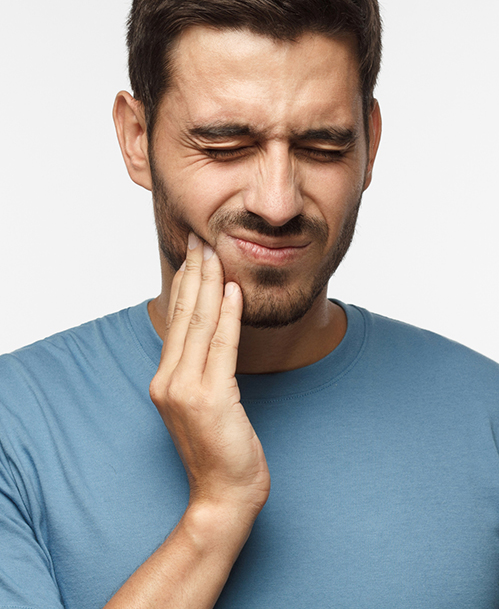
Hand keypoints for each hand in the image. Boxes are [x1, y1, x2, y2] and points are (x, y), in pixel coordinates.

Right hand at [149, 233, 269, 520]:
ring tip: (214, 254)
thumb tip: (211, 335)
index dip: (186, 285)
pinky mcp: (211, 398)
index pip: (176, 321)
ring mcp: (187, 390)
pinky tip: (231, 290)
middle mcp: (169, 380)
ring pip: (201, 325)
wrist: (223, 496)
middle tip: (201, 240)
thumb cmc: (219, 451)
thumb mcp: (202, 404)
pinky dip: (228, 315)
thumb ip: (199, 371)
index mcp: (165, 380)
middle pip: (184, 316)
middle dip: (194, 274)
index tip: (193, 255)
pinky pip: (221, 346)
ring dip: (209, 285)